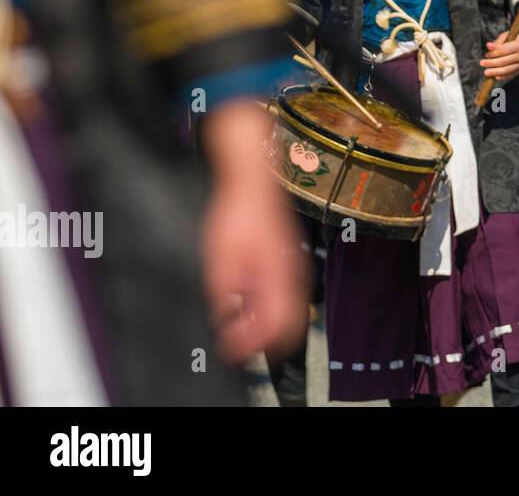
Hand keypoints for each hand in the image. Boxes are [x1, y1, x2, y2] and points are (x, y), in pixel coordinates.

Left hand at [200, 100, 309, 364]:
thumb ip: (226, 297)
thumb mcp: (220, 260)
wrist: (253, 177)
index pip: (279, 329)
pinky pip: (285, 295)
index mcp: (279, 277)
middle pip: (288, 325)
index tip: (231, 344)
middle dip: (261, 336)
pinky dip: (266, 305)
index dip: (255, 344)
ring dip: (262, 321)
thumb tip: (228, 329)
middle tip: (233, 334)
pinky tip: (245, 297)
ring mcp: (295, 268)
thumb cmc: (238, 212)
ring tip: (235, 316)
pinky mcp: (289, 262)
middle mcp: (294, 276)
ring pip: (287, 311)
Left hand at [480, 28, 518, 83]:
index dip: (494, 52)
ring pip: (508, 69)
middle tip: (482, 63)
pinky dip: (504, 76)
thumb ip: (500, 41)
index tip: (487, 54)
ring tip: (486, 72)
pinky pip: (513, 74)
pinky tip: (496, 77)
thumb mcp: (510, 35)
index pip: (504, 50)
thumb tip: (489, 46)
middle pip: (505, 61)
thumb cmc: (518, 37)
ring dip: (496, 71)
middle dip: (492, 63)